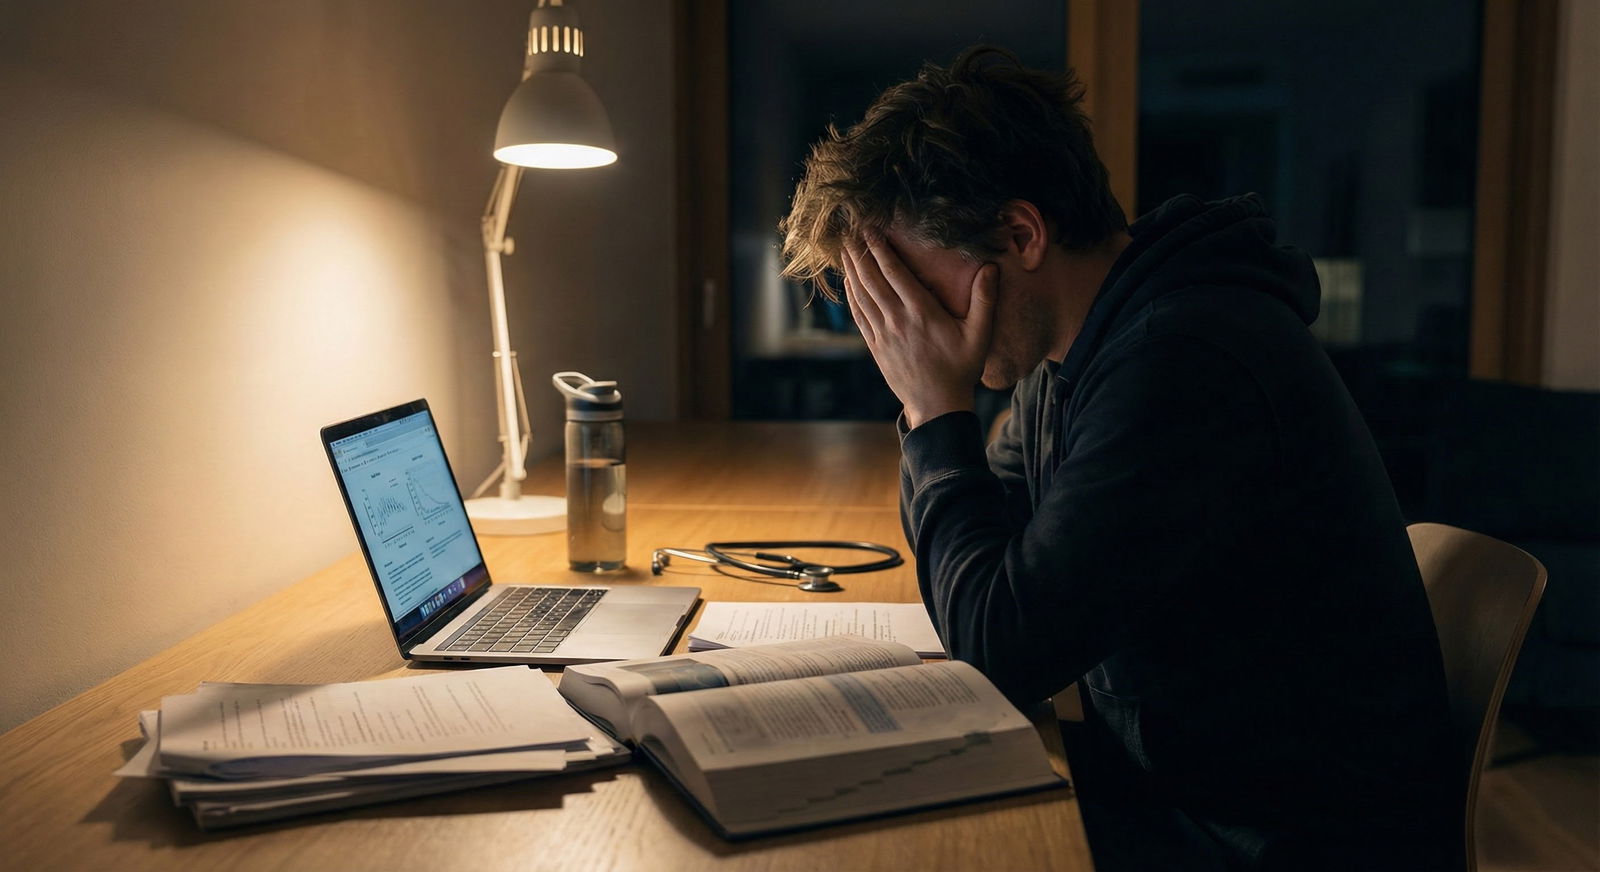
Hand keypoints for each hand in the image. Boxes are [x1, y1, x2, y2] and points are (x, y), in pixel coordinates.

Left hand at [842, 233, 997, 427]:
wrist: (937, 406)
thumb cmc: (961, 369)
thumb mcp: (980, 335)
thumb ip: (985, 300)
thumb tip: (991, 268)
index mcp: (922, 313)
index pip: (895, 273)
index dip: (881, 249)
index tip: (871, 229)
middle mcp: (898, 320)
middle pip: (873, 279)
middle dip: (860, 253)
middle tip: (850, 230)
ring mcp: (884, 334)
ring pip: (862, 295)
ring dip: (852, 270)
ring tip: (845, 249)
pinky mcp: (876, 347)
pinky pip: (859, 315)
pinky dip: (852, 295)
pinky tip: (849, 282)